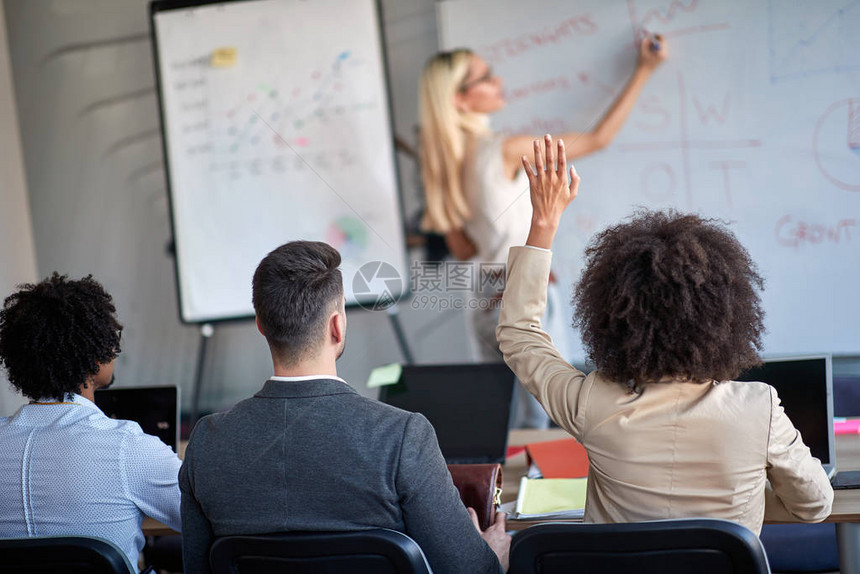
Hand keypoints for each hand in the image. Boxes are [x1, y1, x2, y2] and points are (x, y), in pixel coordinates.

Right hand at [468, 507, 510, 571]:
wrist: (486, 568)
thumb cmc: (483, 552)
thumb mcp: (475, 535)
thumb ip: (474, 520)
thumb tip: (470, 510)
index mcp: (498, 530)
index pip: (501, 515)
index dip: (496, 515)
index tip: (493, 517)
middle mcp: (506, 537)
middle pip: (501, 530)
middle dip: (494, 532)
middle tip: (486, 536)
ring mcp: (508, 547)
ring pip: (502, 540)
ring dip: (497, 541)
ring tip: (488, 546)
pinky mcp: (509, 556)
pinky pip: (504, 549)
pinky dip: (499, 550)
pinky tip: (492, 553)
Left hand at [522, 134, 579, 248]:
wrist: (546, 216)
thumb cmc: (560, 205)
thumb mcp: (572, 194)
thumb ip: (575, 180)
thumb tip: (572, 167)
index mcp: (562, 179)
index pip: (562, 161)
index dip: (561, 150)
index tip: (559, 141)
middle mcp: (551, 178)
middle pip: (550, 159)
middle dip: (549, 146)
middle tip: (547, 135)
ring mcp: (541, 181)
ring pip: (539, 163)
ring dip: (537, 151)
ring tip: (536, 141)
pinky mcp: (533, 185)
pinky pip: (528, 172)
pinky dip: (526, 164)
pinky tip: (523, 156)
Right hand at [638, 34, 667, 70]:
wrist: (643, 74)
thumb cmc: (642, 63)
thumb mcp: (643, 51)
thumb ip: (645, 43)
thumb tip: (648, 37)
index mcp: (661, 53)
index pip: (662, 40)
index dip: (657, 36)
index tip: (652, 34)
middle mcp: (665, 55)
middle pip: (664, 42)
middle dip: (657, 40)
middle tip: (650, 39)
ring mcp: (665, 57)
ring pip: (663, 46)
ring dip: (657, 43)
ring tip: (649, 46)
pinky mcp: (663, 59)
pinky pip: (662, 50)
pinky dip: (657, 47)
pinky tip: (651, 50)